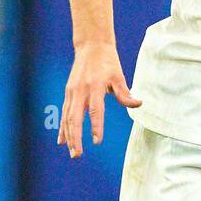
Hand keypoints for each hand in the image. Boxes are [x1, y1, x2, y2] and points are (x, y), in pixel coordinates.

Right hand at [57, 42, 140, 157]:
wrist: (91, 46)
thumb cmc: (108, 62)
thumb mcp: (119, 76)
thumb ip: (125, 93)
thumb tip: (139, 104)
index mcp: (95, 87)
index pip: (95, 111)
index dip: (96, 127)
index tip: (97, 141)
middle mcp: (80, 91)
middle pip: (75, 118)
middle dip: (76, 138)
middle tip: (78, 154)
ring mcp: (72, 92)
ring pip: (67, 118)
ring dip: (68, 136)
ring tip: (71, 152)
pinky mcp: (68, 92)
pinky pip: (64, 113)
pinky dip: (62, 127)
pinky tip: (62, 140)